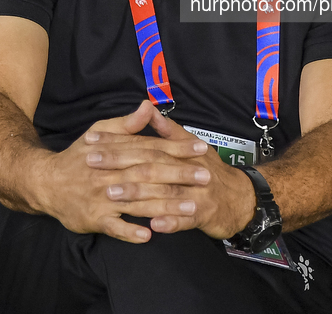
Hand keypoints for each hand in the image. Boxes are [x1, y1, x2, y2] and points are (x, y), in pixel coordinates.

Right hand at [35, 101, 211, 242]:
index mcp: (115, 150)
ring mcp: (102, 197)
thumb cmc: (79, 156)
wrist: (45, 181)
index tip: (201, 148)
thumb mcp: (100, 132)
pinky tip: (150, 235)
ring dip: (166, 205)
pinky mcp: (94, 218)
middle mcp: (111, 172)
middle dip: (179, 175)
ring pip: (138, 201)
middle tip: (206, 176)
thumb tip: (148, 106)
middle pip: (149, 173)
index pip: (151, 147)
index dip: (177, 147)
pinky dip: (130, 231)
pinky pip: (114, 227)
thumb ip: (127, 124)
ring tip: (192, 206)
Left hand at [89, 113, 256, 240]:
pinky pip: (185, 220)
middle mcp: (187, 167)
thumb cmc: (209, 170)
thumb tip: (147, 106)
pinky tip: (153, 225)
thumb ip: (166, 130)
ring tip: (112, 194)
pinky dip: (170, 222)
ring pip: (164, 192)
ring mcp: (196, 191)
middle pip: (150, 164)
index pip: (143, 143)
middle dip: (120, 164)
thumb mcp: (190, 145)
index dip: (117, 141)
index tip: (91, 140)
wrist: (240, 198)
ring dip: (137, 194)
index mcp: (180, 149)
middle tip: (92, 164)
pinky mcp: (204, 214)